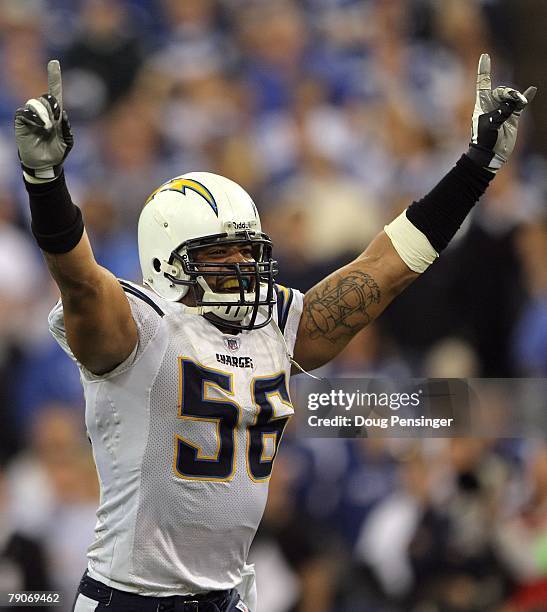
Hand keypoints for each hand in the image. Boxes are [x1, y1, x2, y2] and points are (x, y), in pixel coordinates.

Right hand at [14, 60, 73, 181]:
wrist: (46, 164)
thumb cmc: (58, 152)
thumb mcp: (68, 141)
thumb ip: (66, 127)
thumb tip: (62, 114)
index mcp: (56, 114)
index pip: (54, 92)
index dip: (54, 78)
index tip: (54, 62)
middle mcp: (43, 112)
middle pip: (45, 97)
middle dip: (52, 105)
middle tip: (56, 116)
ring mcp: (32, 116)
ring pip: (34, 103)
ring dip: (43, 113)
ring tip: (47, 126)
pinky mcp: (22, 122)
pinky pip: (24, 112)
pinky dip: (33, 117)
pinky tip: (39, 126)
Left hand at [467, 53, 536, 172]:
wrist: (490, 154)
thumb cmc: (484, 140)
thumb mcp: (490, 124)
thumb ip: (502, 111)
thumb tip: (515, 104)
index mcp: (482, 104)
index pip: (483, 83)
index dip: (484, 69)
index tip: (485, 56)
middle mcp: (492, 105)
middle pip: (502, 90)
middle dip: (509, 92)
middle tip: (515, 101)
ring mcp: (503, 110)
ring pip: (512, 96)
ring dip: (517, 98)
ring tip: (520, 103)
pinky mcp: (512, 117)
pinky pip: (520, 104)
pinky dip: (526, 98)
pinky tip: (532, 90)